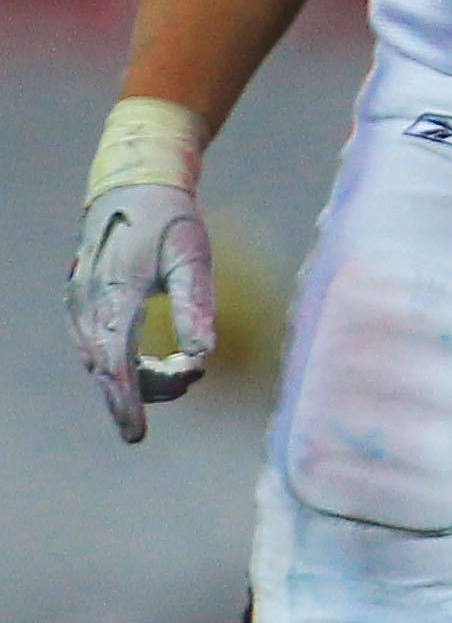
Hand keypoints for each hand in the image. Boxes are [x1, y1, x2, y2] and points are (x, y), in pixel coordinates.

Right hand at [66, 183, 214, 444]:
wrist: (131, 187)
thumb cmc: (170, 222)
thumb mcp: (194, 258)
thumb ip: (196, 306)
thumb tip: (202, 355)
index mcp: (116, 293)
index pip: (115, 363)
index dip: (126, 403)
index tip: (137, 435)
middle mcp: (87, 302)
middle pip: (106, 369)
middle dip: (142, 392)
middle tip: (187, 383)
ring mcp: (78, 302)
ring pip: (98, 361)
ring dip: (133, 378)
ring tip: (178, 373)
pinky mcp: (79, 302)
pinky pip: (94, 346)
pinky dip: (119, 363)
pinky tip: (148, 364)